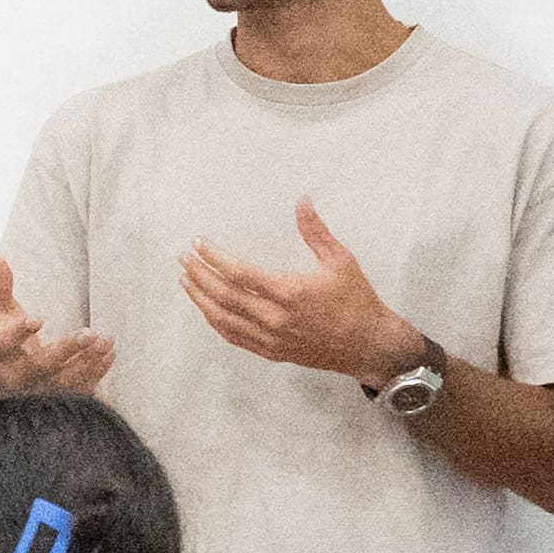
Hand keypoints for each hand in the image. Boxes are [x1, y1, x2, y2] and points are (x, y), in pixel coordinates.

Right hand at [0, 259, 119, 399]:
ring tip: (105, 339)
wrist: (8, 397)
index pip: (8, 344)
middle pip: (42, 366)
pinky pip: (81, 390)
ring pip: (66, 380)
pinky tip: (108, 353)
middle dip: (65, 350)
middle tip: (88, 334)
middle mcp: (21, 375)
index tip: (37, 320)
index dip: (21, 333)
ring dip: (88, 361)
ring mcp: (42, 391)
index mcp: (3, 354)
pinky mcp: (61, 400)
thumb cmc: (7, 348)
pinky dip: (97, 372)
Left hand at [175, 204, 432, 391]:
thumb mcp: (341, 260)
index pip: (239, 274)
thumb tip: (302, 200)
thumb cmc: (358, 302)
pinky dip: (216, 322)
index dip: (214, 258)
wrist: (370, 345)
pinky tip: (207, 309)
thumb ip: (316, 231)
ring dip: (200, 299)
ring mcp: (271, 339)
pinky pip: (235, 338)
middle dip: (199, 276)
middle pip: (223, 297)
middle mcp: (275, 319)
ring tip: (186, 281)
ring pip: (223, 320)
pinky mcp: (272, 352)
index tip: (199, 244)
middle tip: (183, 258)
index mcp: (289, 293)